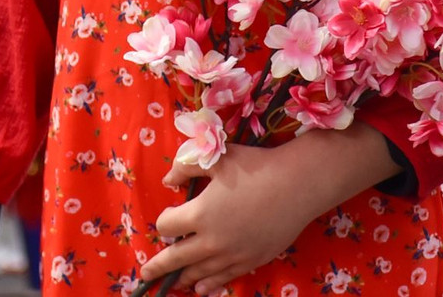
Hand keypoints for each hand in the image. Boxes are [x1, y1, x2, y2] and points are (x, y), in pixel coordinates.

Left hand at [142, 127, 397, 294]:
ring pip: (199, 273)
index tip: (168, 216)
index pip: (167, 226)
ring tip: (171, 285)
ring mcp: (232, 255)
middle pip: (176, 258)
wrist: (297, 185)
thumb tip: (167, 180)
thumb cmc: (255, 167)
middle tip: (145, 274)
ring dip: (183, 278)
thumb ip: (186, 167)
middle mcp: (212, 241)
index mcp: (200, 214)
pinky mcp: (251, 260)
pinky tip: (202, 289)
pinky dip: (210, 284)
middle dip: (158, 265)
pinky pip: (225, 278)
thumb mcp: (217, 158)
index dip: (164, 220)